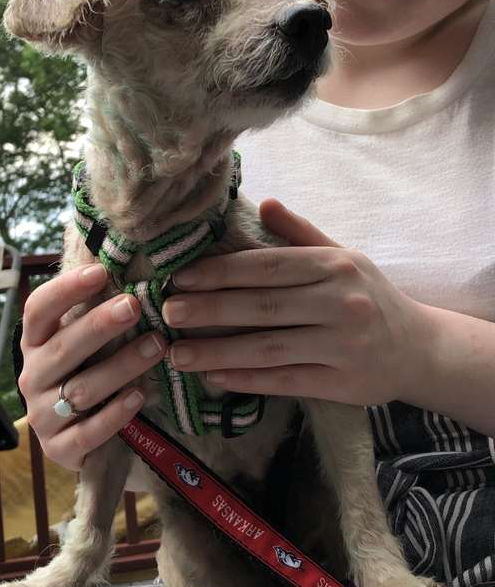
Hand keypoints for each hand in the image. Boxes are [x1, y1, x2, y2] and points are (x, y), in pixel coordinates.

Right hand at [18, 263, 165, 470]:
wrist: (77, 438)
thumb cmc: (86, 373)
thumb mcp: (83, 341)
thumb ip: (92, 308)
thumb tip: (115, 257)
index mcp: (35, 343)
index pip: (39, 310)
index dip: (66, 289)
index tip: (101, 271)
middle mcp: (33, 376)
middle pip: (63, 347)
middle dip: (100, 325)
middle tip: (134, 305)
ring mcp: (44, 414)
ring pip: (82, 389)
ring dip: (121, 365)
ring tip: (156, 346)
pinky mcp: (60, 448)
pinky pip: (88, 432)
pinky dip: (115, 414)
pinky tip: (140, 395)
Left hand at [161, 199, 432, 406]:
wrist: (419, 348)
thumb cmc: (369, 297)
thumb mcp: (344, 257)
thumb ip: (301, 233)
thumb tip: (265, 203)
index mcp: (336, 266)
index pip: (267, 266)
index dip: (220, 272)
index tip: (180, 278)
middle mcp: (340, 304)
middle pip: (262, 307)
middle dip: (209, 310)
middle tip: (167, 313)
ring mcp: (342, 346)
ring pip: (268, 348)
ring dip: (217, 351)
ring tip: (177, 354)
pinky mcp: (341, 383)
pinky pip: (285, 381)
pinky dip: (246, 380)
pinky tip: (214, 377)